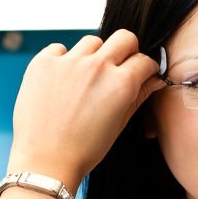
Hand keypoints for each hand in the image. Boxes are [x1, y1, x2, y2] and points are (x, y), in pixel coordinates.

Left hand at [7, 30, 163, 192]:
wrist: (46, 161)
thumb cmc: (85, 150)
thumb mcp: (119, 125)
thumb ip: (138, 96)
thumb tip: (154, 80)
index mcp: (120, 84)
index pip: (144, 60)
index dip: (146, 68)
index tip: (142, 73)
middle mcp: (96, 67)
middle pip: (124, 38)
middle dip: (127, 50)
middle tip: (120, 67)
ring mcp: (68, 62)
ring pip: (92, 42)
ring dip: (94, 55)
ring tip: (86, 79)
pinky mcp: (43, 62)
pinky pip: (60, 49)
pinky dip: (64, 61)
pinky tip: (63, 82)